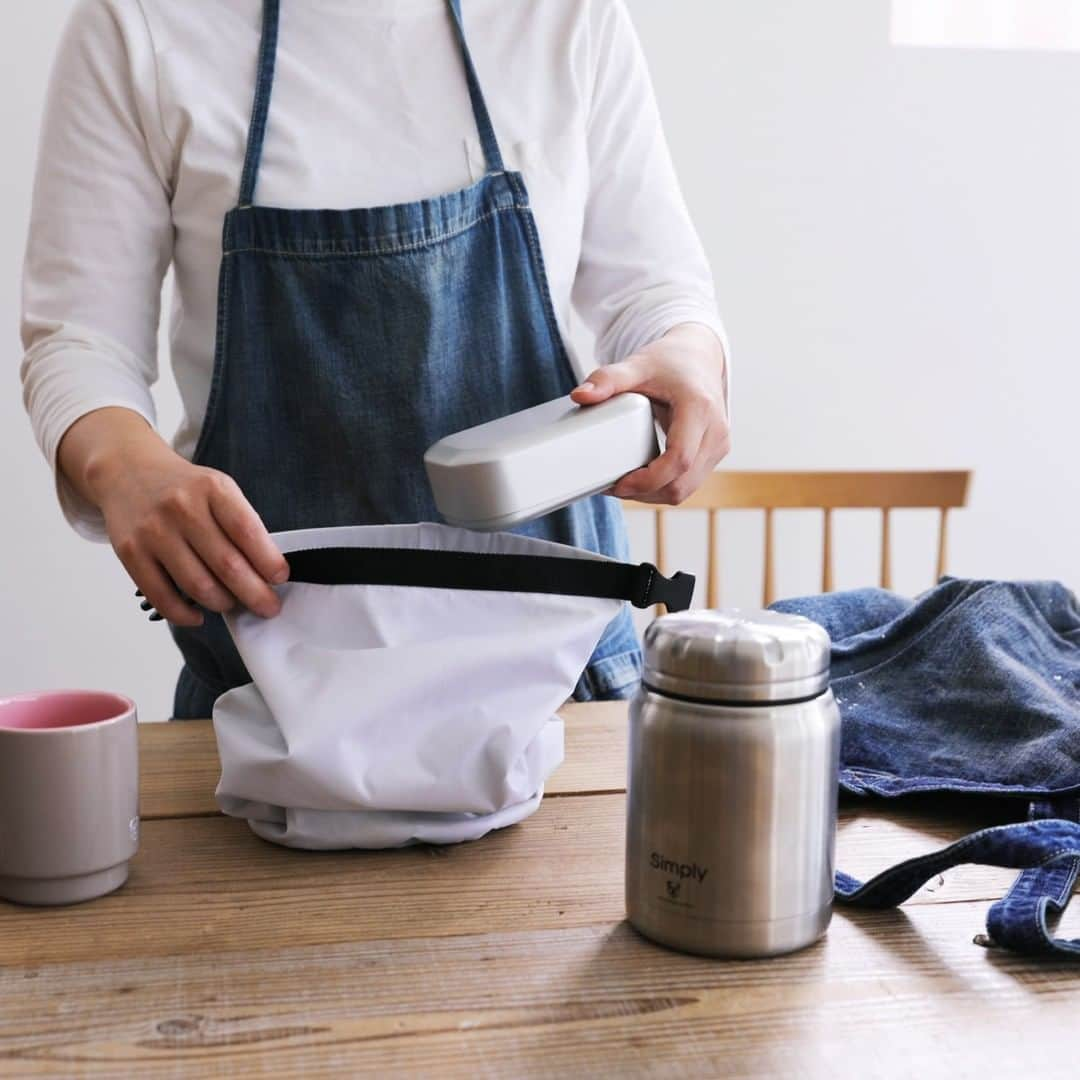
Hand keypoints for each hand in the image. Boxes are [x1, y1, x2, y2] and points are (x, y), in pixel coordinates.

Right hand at [59, 408, 287, 626]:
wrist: (127, 471)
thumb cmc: (184, 488)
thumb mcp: (218, 490)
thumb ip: (241, 524)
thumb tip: (266, 573)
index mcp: (213, 489)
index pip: (248, 532)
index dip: (268, 562)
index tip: (280, 579)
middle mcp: (182, 508)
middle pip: (227, 565)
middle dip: (255, 594)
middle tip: (268, 608)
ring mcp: (153, 531)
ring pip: (198, 585)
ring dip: (222, 604)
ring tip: (233, 604)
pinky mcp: (130, 552)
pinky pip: (161, 596)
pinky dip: (185, 615)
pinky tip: (199, 616)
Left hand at [569, 322, 730, 504]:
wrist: (699, 357)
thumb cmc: (669, 361)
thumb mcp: (638, 365)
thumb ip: (608, 378)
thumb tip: (579, 396)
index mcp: (700, 409)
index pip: (679, 459)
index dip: (648, 480)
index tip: (619, 484)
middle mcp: (716, 431)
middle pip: (681, 484)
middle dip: (644, 493)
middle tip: (611, 486)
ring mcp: (718, 446)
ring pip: (685, 490)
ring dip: (652, 495)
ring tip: (622, 484)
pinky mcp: (714, 455)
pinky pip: (688, 484)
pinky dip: (663, 488)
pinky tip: (640, 480)